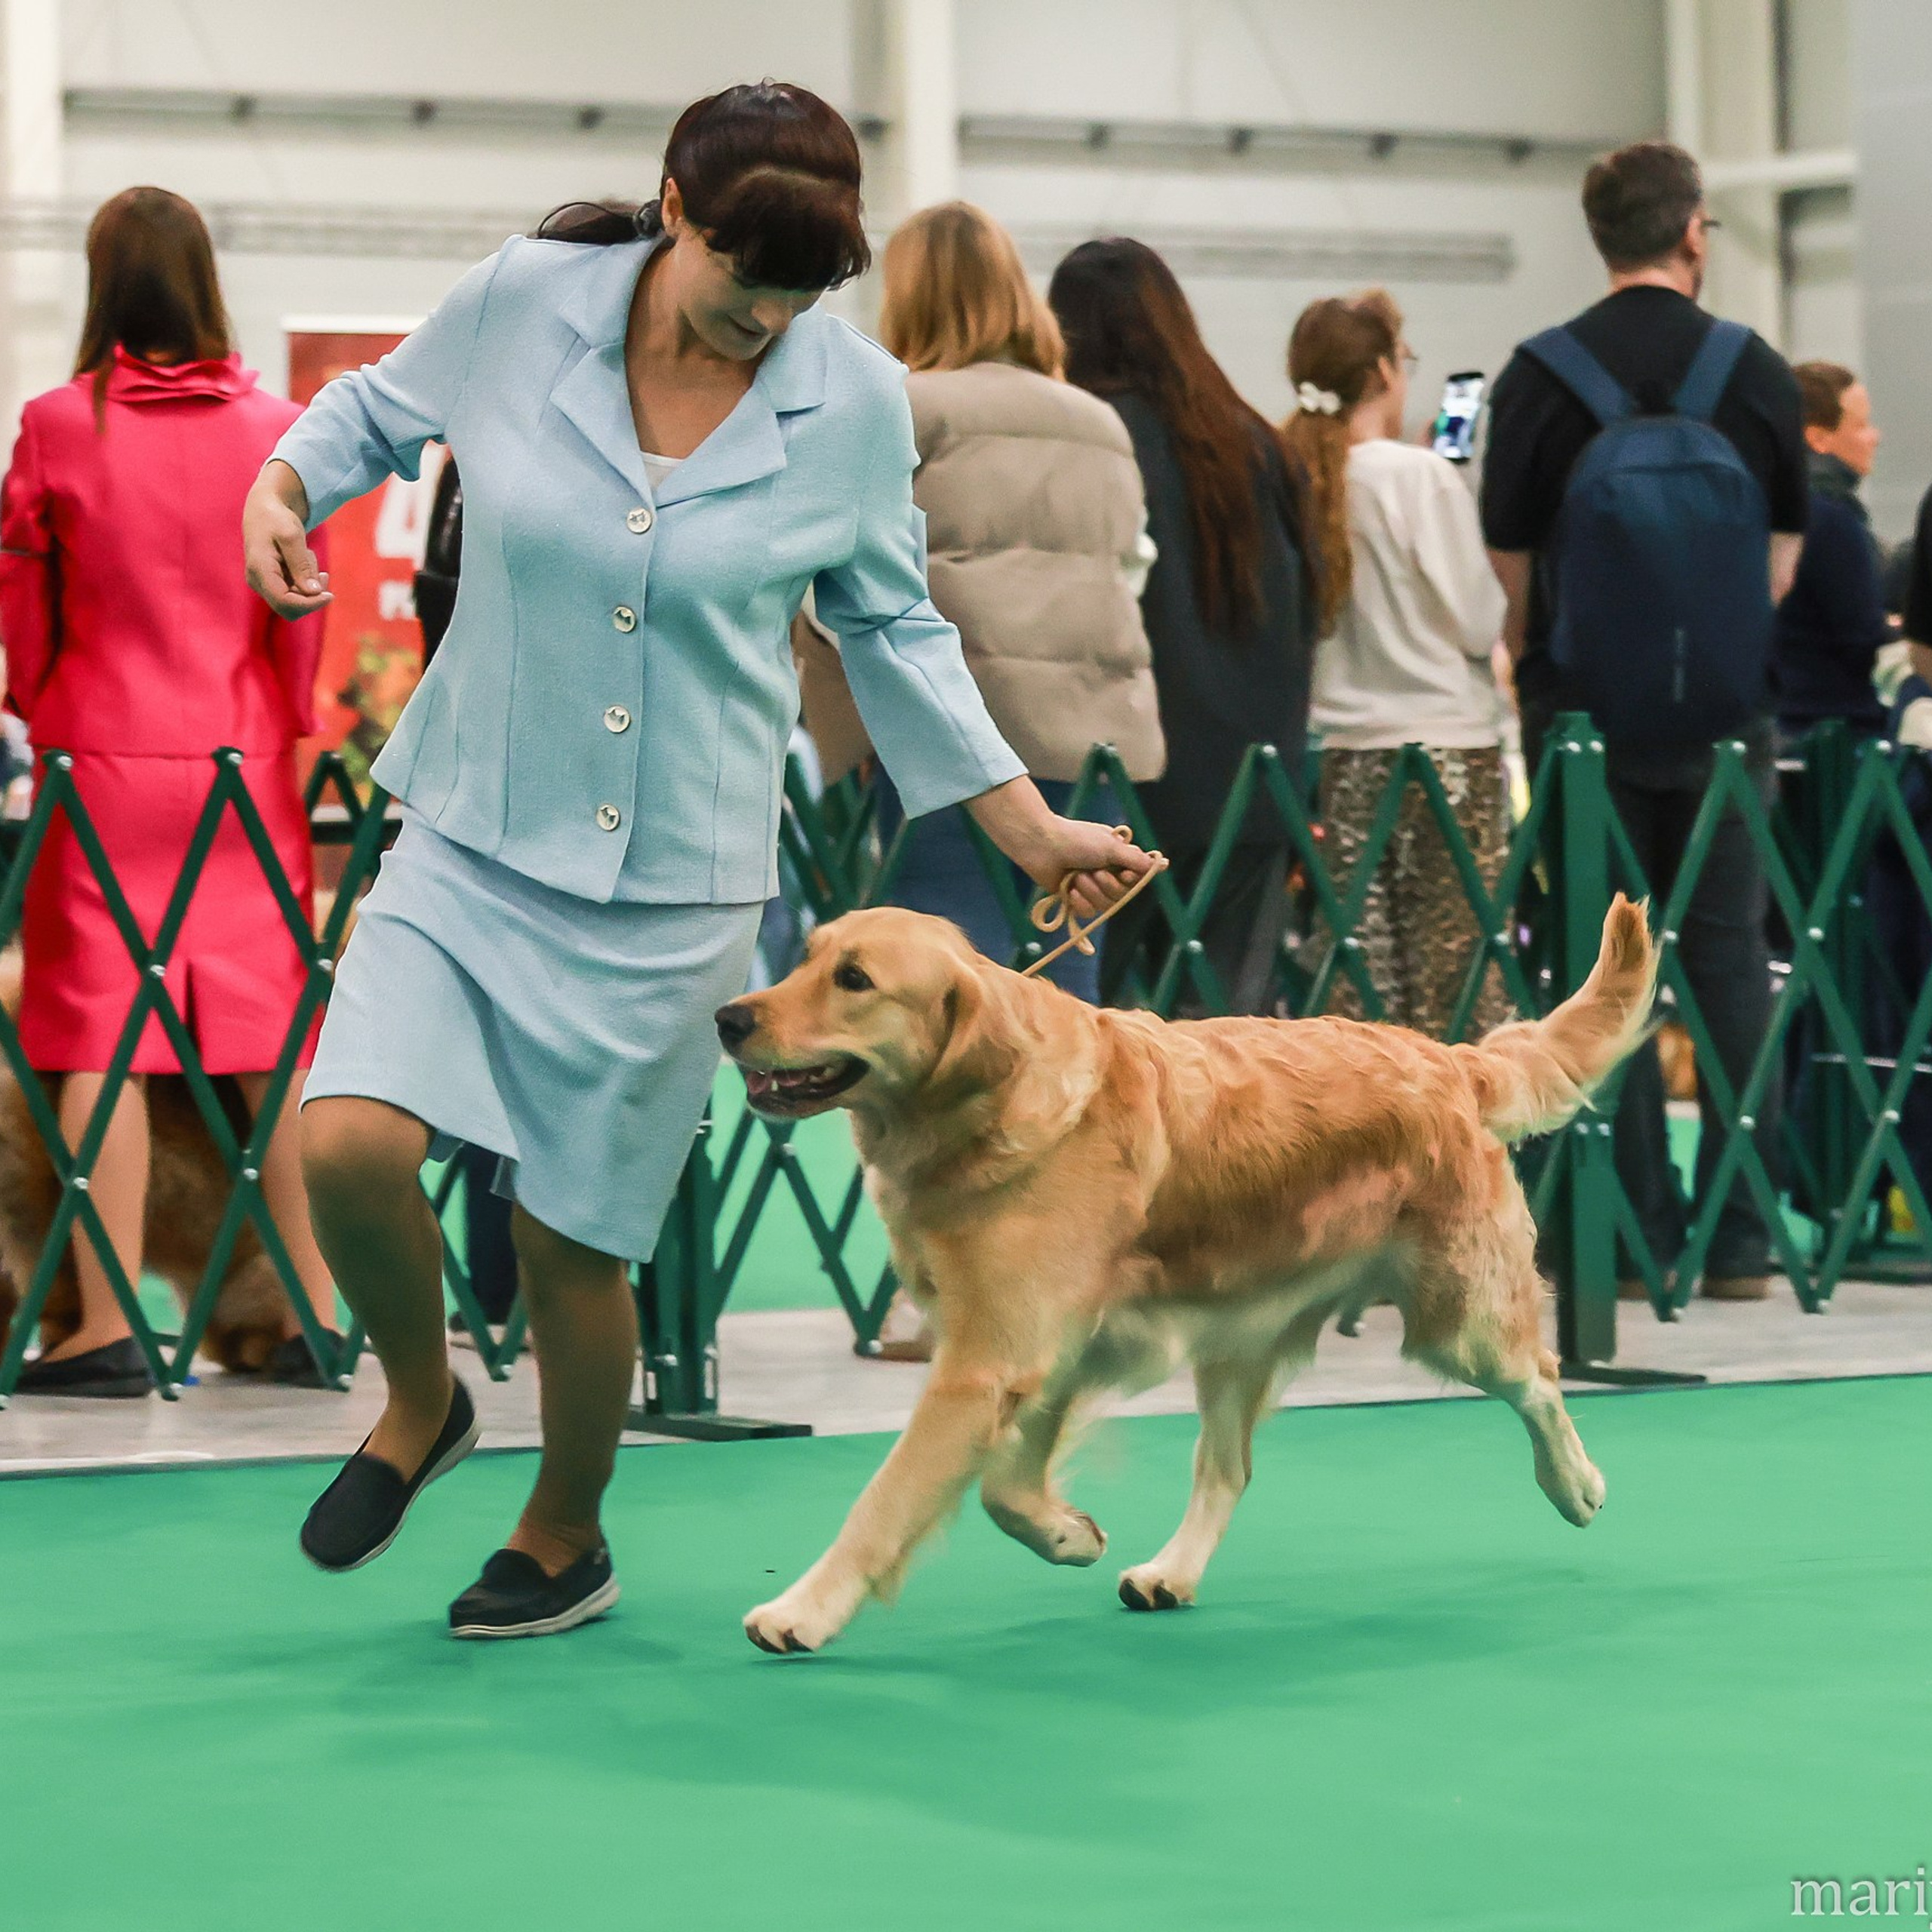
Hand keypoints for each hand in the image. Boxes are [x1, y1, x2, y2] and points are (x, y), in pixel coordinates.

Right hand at [243, 462, 331, 618]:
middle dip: (311, 596)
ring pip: (296, 601)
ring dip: (310, 584)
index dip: (309, 604)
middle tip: (324, 575)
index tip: (330, 595)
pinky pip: (296, 592)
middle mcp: (258, 581)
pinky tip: (305, 559)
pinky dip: (307, 580)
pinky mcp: (273, 582)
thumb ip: (301, 565)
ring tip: (306, 555)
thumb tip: (313, 592)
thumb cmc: (277, 518)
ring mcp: (264, 584)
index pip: (285, 602)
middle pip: (290, 609)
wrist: (266, 509)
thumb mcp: (291, 535)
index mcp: (259, 570)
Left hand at [965, 777, 1160, 921]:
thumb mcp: (1111, 846)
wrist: (1041, 845)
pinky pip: (1088, 912)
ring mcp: (1089, 886)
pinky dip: (1080, 902)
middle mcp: (1106, 872)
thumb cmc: (1076, 840)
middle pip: (1122, 895)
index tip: (1125, 874)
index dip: (1132, 880)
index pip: (1136, 877)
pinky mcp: (1074, 898)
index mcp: (1117, 857)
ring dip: (1091, 892)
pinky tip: (1071, 890)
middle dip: (1108, 886)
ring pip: (1105, 905)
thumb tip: (1162, 864)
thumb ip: (1135, 859)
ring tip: (1077, 877)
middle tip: (1095, 872)